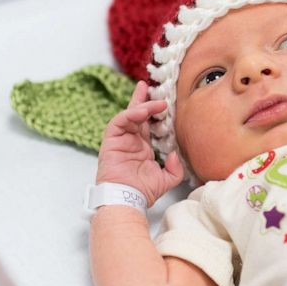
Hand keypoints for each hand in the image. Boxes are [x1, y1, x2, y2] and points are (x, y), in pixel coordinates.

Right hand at [96, 81, 183, 206]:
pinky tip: (141, 111)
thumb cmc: (142, 191)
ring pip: (129, 115)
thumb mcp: (166, 179)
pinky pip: (119, 122)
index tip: (163, 101)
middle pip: (136, 114)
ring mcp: (120, 139)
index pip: (148, 124)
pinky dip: (130, 114)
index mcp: (143, 147)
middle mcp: (131, 140)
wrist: (127, 199)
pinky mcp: (111, 140)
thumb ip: (175, 168)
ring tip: (156, 103)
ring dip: (142, 106)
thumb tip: (176, 154)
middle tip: (149, 86)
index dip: (154, 111)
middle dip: (142, 99)